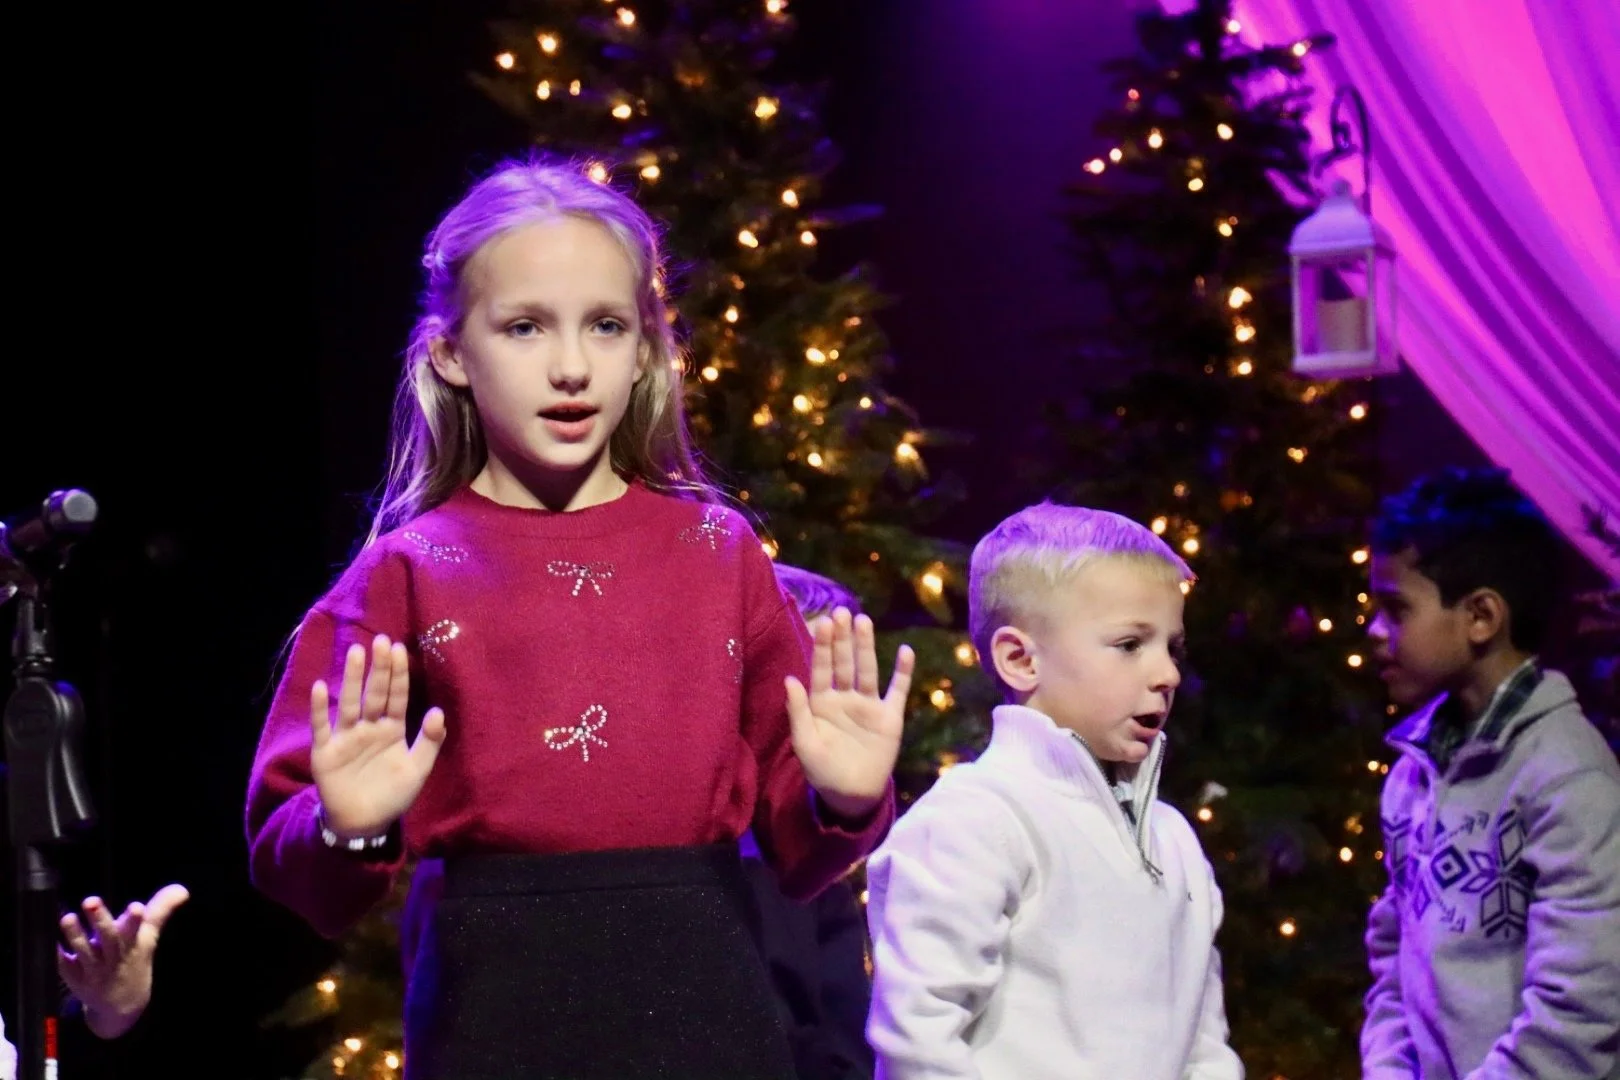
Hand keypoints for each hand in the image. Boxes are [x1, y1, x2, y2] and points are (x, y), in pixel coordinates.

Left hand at [57, 884, 189, 1039]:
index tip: (135, 907)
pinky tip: (50, 940)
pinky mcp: (75, 978)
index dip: (136, 920)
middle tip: (90, 900)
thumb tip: (182, 890)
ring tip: (67, 917)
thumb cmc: (133, 961)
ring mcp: (94, 970)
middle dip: (101, 920)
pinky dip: (57, 954)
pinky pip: (64, 965)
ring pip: (84, 951)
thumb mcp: (149, 937)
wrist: (121, 1005)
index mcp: (134, 945)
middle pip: (108, 938)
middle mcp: (115, 957)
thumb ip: (161, 910)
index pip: (137, 930)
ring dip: (75, 934)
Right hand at [311, 634, 445, 837]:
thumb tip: (438, 711)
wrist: (364, 823)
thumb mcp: (418, 769)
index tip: (400, 649)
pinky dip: (320, 709)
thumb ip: (430, 742)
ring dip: (352, 679)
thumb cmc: (392, 793)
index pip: (396, 696)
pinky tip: (321, 687)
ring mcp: (346, 737)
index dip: (398, 675)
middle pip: (374, 693)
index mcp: (392, 729)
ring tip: (356, 653)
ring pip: (350, 703)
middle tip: (381, 641)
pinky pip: (322, 727)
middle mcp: (369, 727)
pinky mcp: (326, 752)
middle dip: (378, 668)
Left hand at [785, 608, 913, 819]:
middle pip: (844, 662)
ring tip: (864, 621)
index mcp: (821, 702)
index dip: (822, 645)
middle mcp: (844, 697)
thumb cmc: (822, 771)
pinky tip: (905, 651)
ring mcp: (868, 705)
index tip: (822, 621)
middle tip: (842, 611)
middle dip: (842, 638)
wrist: (852, 796)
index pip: (820, 668)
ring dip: (866, 646)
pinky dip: (902, 671)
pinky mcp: (890, 716)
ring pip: (867, 669)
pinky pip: (897, 690)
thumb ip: (798, 712)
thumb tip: (790, 679)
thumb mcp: (805, 744)